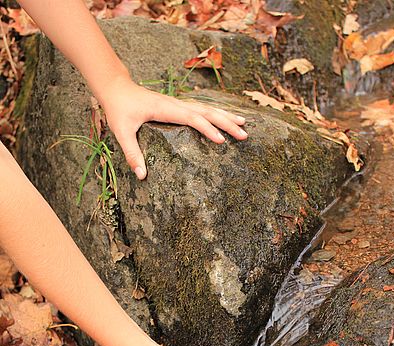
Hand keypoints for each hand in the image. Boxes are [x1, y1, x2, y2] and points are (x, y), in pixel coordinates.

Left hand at [100, 76, 247, 179]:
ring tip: (244, 125)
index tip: (221, 140)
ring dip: (226, 117)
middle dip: (226, 123)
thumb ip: (132, 153)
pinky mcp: (179, 106)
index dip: (207, 129)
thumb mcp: (122, 132)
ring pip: (207, 109)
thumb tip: (141, 175)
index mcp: (166, 109)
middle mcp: (176, 104)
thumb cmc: (119, 109)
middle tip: (244, 134)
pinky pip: (202, 109)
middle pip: (207, 112)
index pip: (192, 118)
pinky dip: (217, 114)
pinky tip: (227, 119)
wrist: (117, 88)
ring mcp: (179, 103)